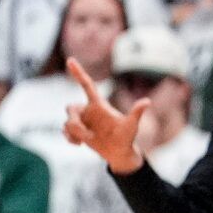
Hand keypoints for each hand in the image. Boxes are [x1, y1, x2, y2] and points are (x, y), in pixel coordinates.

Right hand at [62, 58, 146, 173]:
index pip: (87, 85)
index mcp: (99, 104)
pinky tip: (79, 144)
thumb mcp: (131, 125)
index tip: (70, 60)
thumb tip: (148, 101)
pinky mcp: (78, 130)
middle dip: (74, 121)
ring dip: (74, 133)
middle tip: (87, 134)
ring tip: (86, 141)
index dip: (78, 73)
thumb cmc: (127, 137)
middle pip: (70, 107)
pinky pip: (65, 130)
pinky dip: (69, 138)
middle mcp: (89, 110)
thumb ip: (136, 113)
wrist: (120, 153)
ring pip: (67, 121)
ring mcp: (82, 120)